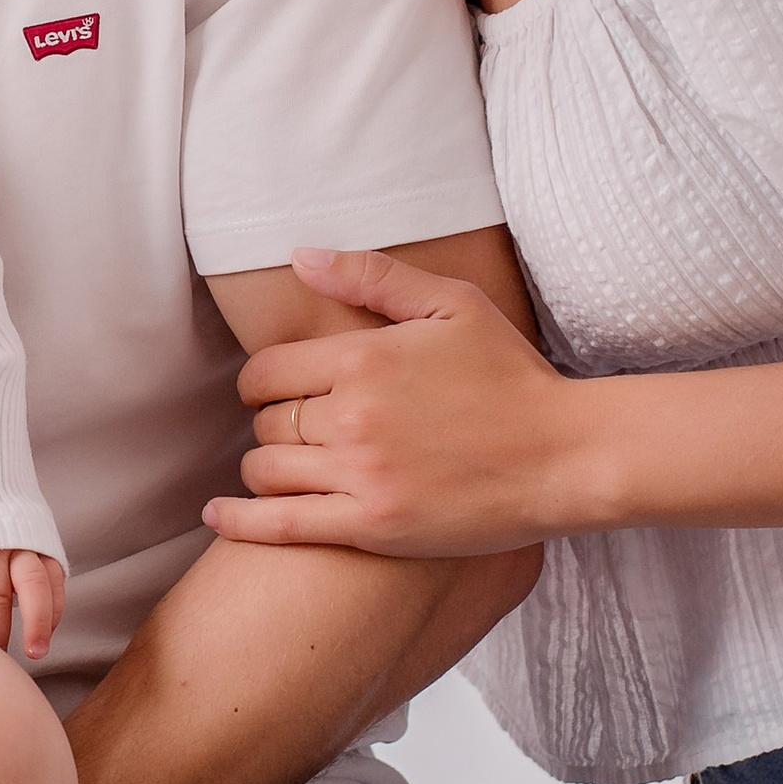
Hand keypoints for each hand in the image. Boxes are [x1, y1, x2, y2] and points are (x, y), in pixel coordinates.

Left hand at [207, 247, 577, 556]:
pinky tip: (218, 516)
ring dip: (265, 467)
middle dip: (273, 423)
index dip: (261, 381)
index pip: (266, 371)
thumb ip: (372, 276)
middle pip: (266, 421)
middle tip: (297, 429)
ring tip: (285, 466)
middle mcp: (352, 416)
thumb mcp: (452, 305)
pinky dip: (241, 520)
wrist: (564, 455)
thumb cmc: (512, 375)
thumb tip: (301, 256)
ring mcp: (360, 475)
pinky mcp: (373, 527)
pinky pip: (283, 526)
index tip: (274, 390)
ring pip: (266, 470)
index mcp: (364, 358)